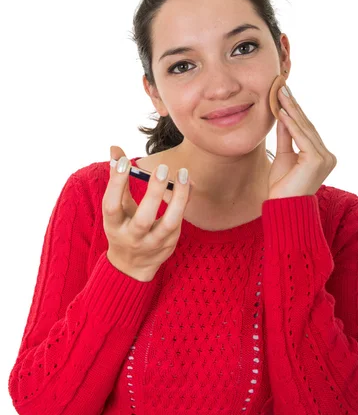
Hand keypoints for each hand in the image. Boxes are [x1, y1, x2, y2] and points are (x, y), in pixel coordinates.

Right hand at [103, 145, 192, 280]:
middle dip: (153, 193)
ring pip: (168, 223)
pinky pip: (180, 220)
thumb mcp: (116, 206)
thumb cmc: (122, 227)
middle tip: (161, 168)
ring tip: (183, 174)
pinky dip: (185, 200)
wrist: (132, 266)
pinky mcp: (169, 243)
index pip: (112, 206)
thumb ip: (118, 179)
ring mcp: (153, 244)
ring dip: (178, 198)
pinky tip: (188, 183)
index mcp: (113, 226)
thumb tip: (115, 148)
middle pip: (143, 219)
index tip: (125, 161)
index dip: (116, 183)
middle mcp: (132, 238)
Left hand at [267, 75, 336, 198]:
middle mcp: (327, 156)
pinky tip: (281, 112)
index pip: (306, 129)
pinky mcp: (316, 160)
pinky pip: (301, 137)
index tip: (284, 95)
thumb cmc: (282, 188)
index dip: (295, 111)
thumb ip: (285, 137)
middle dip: (293, 106)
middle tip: (281, 87)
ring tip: (279, 94)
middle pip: (306, 126)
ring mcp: (324, 158)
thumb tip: (283, 115)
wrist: (283, 208)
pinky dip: (290, 124)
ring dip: (291, 110)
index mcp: (321, 156)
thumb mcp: (283, 156)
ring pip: (304, 129)